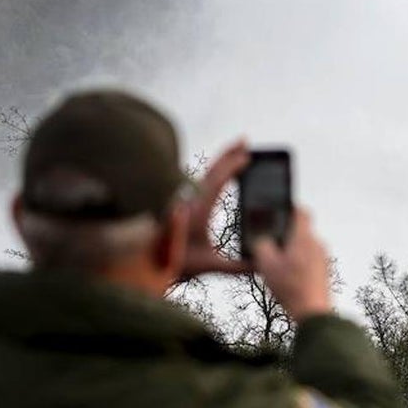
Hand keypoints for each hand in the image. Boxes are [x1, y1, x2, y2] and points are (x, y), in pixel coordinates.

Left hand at [178, 141, 252, 280]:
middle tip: (245, 140)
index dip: (232, 167)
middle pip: (211, 170)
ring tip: (238, 150)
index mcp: (197, 211)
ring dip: (221, 160)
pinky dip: (214, 170)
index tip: (247, 157)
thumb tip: (261, 265)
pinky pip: (201, 179)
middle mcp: (189, 200)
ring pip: (205, 173)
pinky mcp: (182, 201)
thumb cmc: (178, 262)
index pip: (216, 182)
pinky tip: (222, 171)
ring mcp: (185, 199)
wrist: (147, 262)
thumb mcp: (209, 265)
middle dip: (229, 153)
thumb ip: (236, 267)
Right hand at [251, 208, 332, 321]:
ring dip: (291, 252)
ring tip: (277, 267)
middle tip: (270, 246)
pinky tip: (287, 278)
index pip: (301, 212)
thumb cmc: (292, 287)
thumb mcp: (267, 264)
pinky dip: (298, 264)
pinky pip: (309, 260)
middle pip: (300, 231)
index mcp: (304, 237)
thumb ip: (262, 245)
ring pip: (304, 247)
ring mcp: (322, 258)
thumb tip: (262, 240)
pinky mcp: (324, 271)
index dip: (290, 208)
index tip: (280, 210)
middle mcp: (317, 244)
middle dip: (284, 236)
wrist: (313, 312)